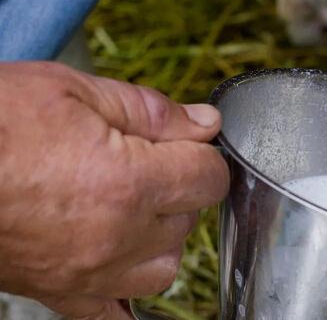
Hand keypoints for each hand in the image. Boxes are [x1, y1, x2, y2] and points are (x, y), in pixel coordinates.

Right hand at [0, 62, 228, 318]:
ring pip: (162, 268)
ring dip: (159, 237)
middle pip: (188, 220)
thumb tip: (204, 124)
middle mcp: (115, 236)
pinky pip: (110, 314)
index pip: (210, 178)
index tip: (185, 142)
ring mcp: (85, 271)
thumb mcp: (73, 89)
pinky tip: (119, 267)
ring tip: (128, 204)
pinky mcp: (55, 291)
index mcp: (129, 181)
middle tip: (143, 161)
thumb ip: (150, 110)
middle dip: (177, 188)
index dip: (202, 153)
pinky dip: (123, 296)